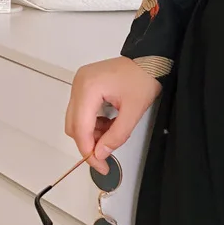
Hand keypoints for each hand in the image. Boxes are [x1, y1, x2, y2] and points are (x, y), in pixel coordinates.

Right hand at [65, 56, 161, 173]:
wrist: (150, 58)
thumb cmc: (144, 77)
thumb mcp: (134, 110)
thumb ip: (116, 135)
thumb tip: (101, 154)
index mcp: (89, 88)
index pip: (81, 129)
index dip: (89, 152)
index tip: (101, 166)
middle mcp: (78, 84)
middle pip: (74, 125)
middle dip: (90, 142)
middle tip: (108, 151)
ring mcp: (80, 82)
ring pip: (76, 119)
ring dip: (92, 132)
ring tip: (113, 131)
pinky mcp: (85, 84)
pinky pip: (81, 110)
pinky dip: (93, 121)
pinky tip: (109, 122)